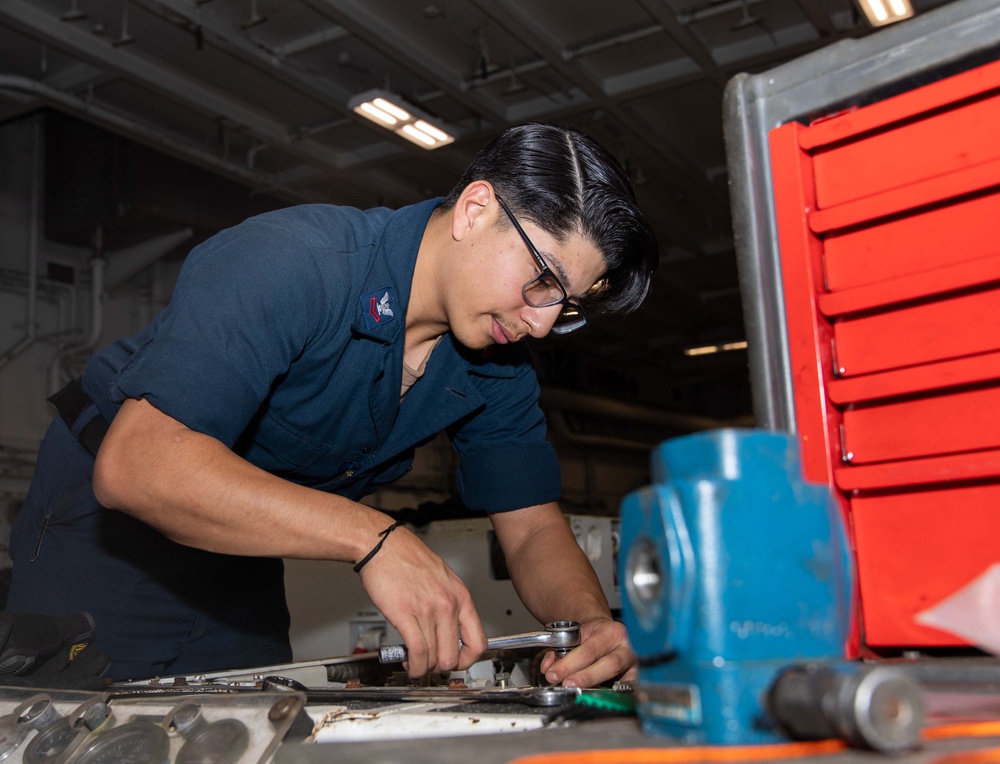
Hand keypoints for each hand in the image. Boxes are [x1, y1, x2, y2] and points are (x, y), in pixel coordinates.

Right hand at [357, 525, 487, 678]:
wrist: (384, 545)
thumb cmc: (408, 558)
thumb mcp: (443, 579)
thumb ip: (450, 605)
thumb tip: (450, 632)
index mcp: (461, 597)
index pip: (478, 642)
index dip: (467, 660)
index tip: (455, 663)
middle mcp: (448, 604)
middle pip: (453, 656)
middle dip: (440, 668)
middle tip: (430, 665)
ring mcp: (428, 610)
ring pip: (434, 658)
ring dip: (422, 668)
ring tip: (413, 662)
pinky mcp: (405, 613)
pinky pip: (417, 652)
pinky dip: (413, 666)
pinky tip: (407, 664)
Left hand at [538, 617, 635, 688]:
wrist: (607, 633)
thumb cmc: (592, 635)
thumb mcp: (574, 636)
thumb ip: (559, 650)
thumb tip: (548, 668)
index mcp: (612, 631)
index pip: (589, 650)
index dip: (569, 664)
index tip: (553, 674)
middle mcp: (627, 646)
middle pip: (609, 664)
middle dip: (585, 677)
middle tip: (566, 685)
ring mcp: (635, 663)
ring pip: (619, 678)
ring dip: (596, 687)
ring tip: (577, 692)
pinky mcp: (636, 677)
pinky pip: (626, 689)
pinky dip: (612, 695)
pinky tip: (598, 698)